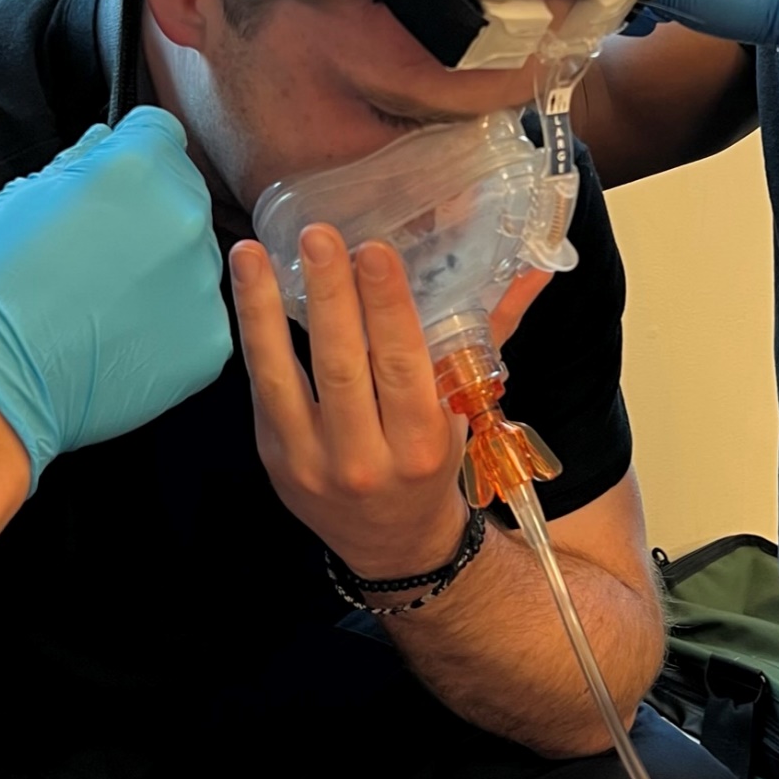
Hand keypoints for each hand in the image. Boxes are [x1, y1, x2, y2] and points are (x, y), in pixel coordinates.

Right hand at [0, 108, 231, 488]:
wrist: (1, 376)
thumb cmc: (1, 285)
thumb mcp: (29, 196)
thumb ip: (84, 160)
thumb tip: (109, 143)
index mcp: (138, 168)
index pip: (162, 135)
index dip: (136, 154)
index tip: (119, 181)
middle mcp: (184, 216)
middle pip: (186, 196)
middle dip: (154, 213)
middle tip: (109, 251)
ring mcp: (203, 279)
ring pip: (197, 258)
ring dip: (168, 269)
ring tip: (114, 299)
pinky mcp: (211, 337)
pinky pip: (201, 316)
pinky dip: (173, 324)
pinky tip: (128, 334)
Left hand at [230, 230, 549, 579]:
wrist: (390, 543)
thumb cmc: (433, 461)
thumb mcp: (466, 406)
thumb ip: (490, 332)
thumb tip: (534, 269)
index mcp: (422, 445)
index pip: (403, 367)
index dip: (386, 307)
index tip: (374, 250)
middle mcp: (365, 459)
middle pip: (343, 367)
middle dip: (329, 296)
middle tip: (318, 236)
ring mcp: (310, 461)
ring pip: (283, 376)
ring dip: (264, 308)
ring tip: (253, 252)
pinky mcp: (273, 454)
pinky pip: (260, 386)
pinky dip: (250, 332)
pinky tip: (244, 284)